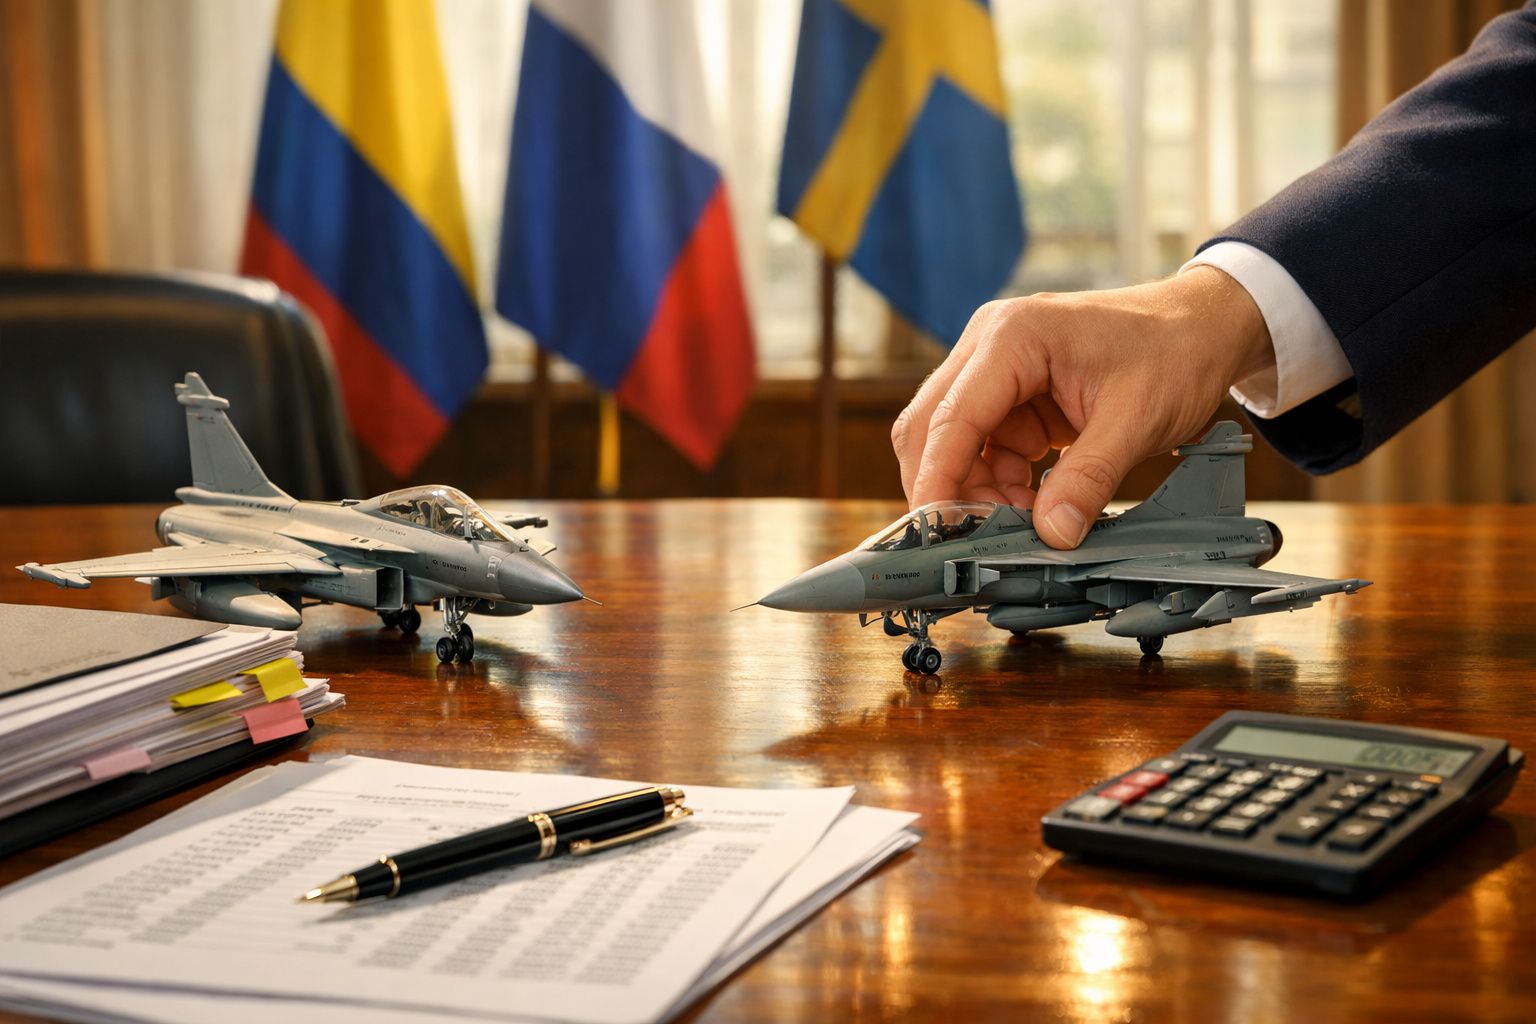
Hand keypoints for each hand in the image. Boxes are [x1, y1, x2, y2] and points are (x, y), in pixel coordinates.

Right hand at [891, 266, 1273, 548]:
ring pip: (953, 443)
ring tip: (1023, 524)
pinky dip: (998, 483)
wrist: (1205, 326)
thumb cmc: (1176, 352)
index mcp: (1013, 336)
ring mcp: (996, 369)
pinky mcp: (1011, 395)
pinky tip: (1032, 505)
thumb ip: (1089, 479)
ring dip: (976, 490)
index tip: (936, 532)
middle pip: (933, 427)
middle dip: (949, 488)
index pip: (951, 416)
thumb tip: (1052, 536)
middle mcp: (990, 345)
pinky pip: (984, 448)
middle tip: (979, 539)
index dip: (938, 479)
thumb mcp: (1137, 420)